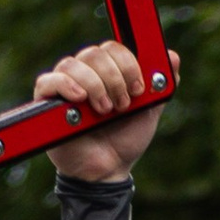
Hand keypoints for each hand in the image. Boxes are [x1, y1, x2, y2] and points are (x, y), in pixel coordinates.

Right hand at [41, 37, 180, 180]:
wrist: (108, 171)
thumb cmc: (124, 140)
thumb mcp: (148, 114)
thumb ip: (159, 87)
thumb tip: (173, 57)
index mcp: (107, 71)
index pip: (113, 48)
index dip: (127, 64)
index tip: (138, 90)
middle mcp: (84, 73)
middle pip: (93, 53)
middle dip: (114, 79)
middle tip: (122, 105)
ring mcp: (65, 86)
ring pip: (73, 64)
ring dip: (95, 85)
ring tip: (105, 111)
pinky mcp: (46, 102)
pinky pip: (48, 81)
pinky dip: (65, 85)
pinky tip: (80, 98)